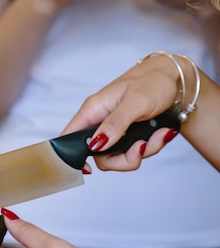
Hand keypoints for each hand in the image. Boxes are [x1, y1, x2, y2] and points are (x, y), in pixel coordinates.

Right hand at [61, 54, 179, 170]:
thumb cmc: (154, 81)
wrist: (177, 79)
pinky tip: (161, 132)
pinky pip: (134, 151)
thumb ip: (115, 124)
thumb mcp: (135, 102)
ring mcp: (116, 130)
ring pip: (119, 156)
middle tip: (141, 149)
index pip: (69, 136)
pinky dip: (151, 146)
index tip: (88, 169)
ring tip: (159, 134)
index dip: (72, 156)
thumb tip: (95, 144)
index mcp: (94, 110)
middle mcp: (101, 121)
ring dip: (143, 151)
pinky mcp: (129, 135)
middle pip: (99, 156)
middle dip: (124, 158)